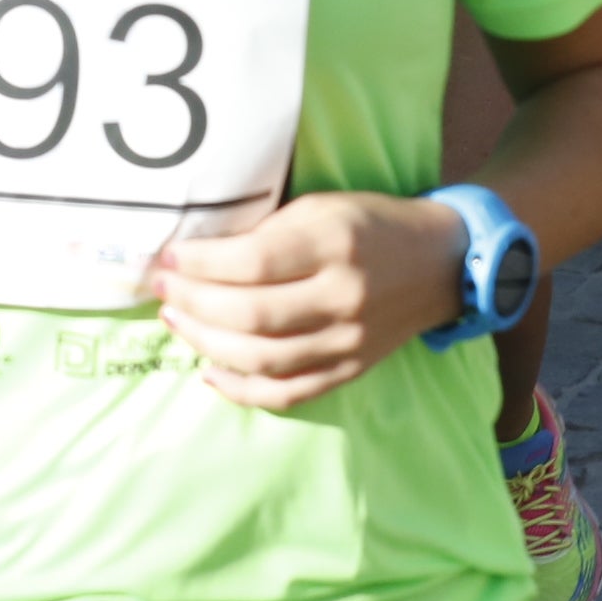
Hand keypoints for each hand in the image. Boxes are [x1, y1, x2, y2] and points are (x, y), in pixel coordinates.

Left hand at [150, 192, 464, 409]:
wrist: (439, 263)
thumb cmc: (370, 224)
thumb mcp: (321, 207)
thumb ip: (267, 232)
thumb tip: (197, 256)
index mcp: (334, 244)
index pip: (251, 263)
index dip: (199, 264)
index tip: (168, 258)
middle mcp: (343, 296)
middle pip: (250, 315)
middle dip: (193, 303)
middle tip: (162, 289)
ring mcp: (348, 341)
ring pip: (262, 359)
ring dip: (206, 344)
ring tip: (176, 321)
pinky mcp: (350, 370)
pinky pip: (288, 393)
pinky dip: (242, 390)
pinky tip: (210, 370)